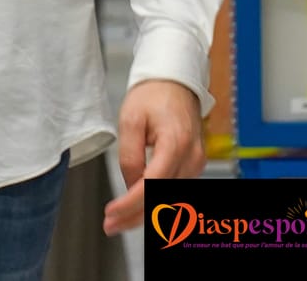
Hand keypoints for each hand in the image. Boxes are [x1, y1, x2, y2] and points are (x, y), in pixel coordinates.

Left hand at [104, 79, 205, 235]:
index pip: (153, 184)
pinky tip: (136, 209)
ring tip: (118, 222)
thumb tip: (130, 185)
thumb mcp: (130, 118)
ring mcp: (196, 163)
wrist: (176, 81)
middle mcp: (192, 157)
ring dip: (146, 213)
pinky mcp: (193, 164)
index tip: (112, 213)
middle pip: (164, 198)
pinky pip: (174, 189)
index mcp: (176, 143)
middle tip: (110, 226)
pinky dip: (156, 201)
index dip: (131, 203)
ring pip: (170, 198)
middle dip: (136, 216)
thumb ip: (129, 154)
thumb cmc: (153, 95)